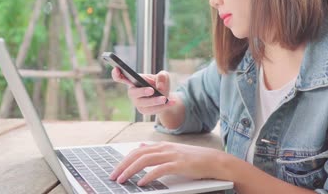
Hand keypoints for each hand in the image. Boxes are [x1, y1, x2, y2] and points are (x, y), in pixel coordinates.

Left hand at [109, 142, 226, 185]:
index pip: (138, 150)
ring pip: (145, 160)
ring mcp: (172, 155)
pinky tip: (141, 182)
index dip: (124, 160)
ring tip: (122, 180)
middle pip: (138, 154)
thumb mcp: (173, 151)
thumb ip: (157, 149)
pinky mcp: (179, 164)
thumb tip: (141, 145)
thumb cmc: (194, 159)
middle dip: (122, 165)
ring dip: (131, 170)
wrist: (214, 161)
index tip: (115, 170)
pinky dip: (148, 176)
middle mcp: (165, 148)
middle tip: (113, 176)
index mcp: (162, 145)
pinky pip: (159, 169)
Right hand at [111, 68, 174, 114]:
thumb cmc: (160, 83)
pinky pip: (152, 110)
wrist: (165, 97)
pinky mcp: (144, 110)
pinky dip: (163, 106)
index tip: (117, 69)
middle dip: (142, 92)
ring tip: (164, 98)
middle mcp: (133, 92)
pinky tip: (171, 102)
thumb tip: (160, 87)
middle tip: (151, 90)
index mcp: (134, 80)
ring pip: (143, 104)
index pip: (121, 77)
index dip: (117, 74)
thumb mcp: (163, 76)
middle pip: (133, 93)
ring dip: (154, 101)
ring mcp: (137, 102)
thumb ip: (162, 77)